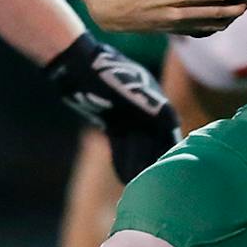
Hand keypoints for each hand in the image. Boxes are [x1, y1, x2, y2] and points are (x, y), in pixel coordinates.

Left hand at [45, 34, 181, 183]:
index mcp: (154, 98)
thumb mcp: (126, 88)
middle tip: (155, 182)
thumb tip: (172, 124)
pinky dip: (123, 158)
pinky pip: (122, 143)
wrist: (73, 64)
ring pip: (138, 143)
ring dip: (139, 162)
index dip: (171, 148)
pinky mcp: (112, 119)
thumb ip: (148, 104)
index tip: (173, 167)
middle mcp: (144, 107)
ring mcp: (127, 113)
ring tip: (138, 183)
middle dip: (155, 159)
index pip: (169, 128)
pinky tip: (122, 176)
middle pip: (155, 138)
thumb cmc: (100, 73)